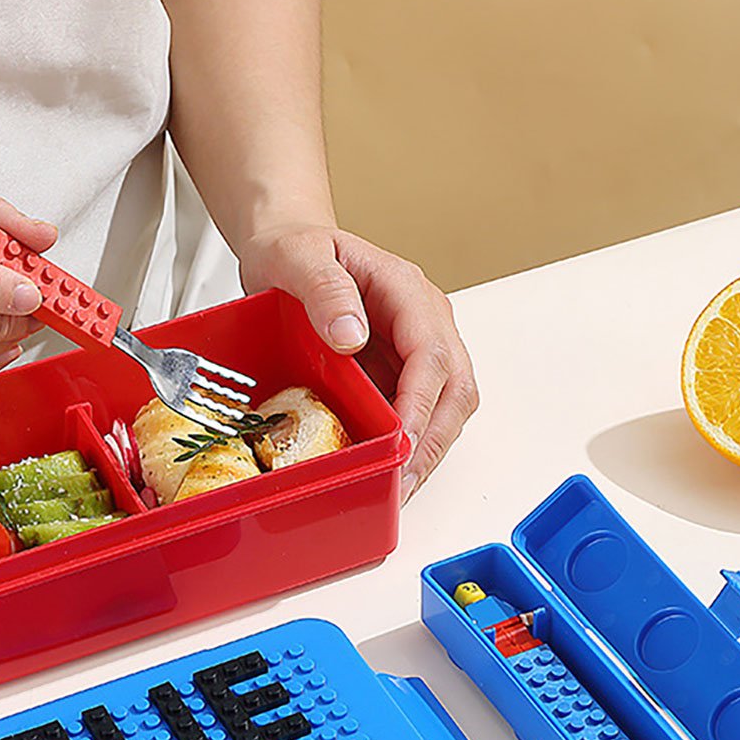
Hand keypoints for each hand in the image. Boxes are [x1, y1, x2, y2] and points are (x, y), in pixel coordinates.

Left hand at [238, 225, 478, 502]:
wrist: (285, 250)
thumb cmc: (294, 249)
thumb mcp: (296, 255)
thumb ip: (323, 288)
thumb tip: (351, 334)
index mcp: (407, 292)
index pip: (431, 355)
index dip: (421, 405)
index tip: (402, 442)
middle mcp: (424, 323)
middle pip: (454, 390)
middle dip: (432, 442)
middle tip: (403, 485)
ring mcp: (416, 351)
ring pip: (445, 409)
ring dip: (425, 452)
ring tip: (396, 490)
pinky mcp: (400, 374)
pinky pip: (418, 414)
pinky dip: (408, 447)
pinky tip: (385, 471)